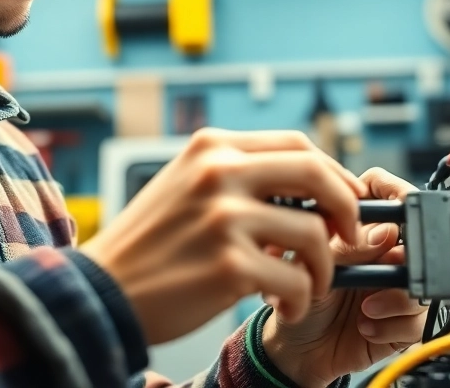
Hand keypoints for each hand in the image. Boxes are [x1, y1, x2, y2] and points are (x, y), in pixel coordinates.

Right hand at [80, 128, 364, 344]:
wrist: (100, 292)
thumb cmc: (148, 245)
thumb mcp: (186, 185)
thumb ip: (237, 175)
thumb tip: (308, 186)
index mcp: (211, 147)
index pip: (297, 144)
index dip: (333, 173)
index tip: (343, 200)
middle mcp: (219, 173)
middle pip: (317, 174)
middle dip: (347, 208)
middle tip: (348, 238)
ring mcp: (224, 218)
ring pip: (314, 233)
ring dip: (323, 266)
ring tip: (308, 284)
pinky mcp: (229, 266)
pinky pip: (296, 280)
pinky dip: (300, 298)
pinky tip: (282, 305)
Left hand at [261, 168, 426, 387]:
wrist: (296, 350)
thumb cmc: (300, 298)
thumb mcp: (313, 265)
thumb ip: (348, 247)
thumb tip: (385, 232)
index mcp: (360, 229)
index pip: (387, 193)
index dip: (395, 192)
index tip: (396, 207)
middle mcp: (383, 253)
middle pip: (416, 238)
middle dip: (400, 257)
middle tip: (381, 271)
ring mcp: (397, 286)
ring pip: (422, 281)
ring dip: (394, 297)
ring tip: (365, 306)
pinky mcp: (405, 322)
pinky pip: (418, 319)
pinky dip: (390, 325)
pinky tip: (366, 326)